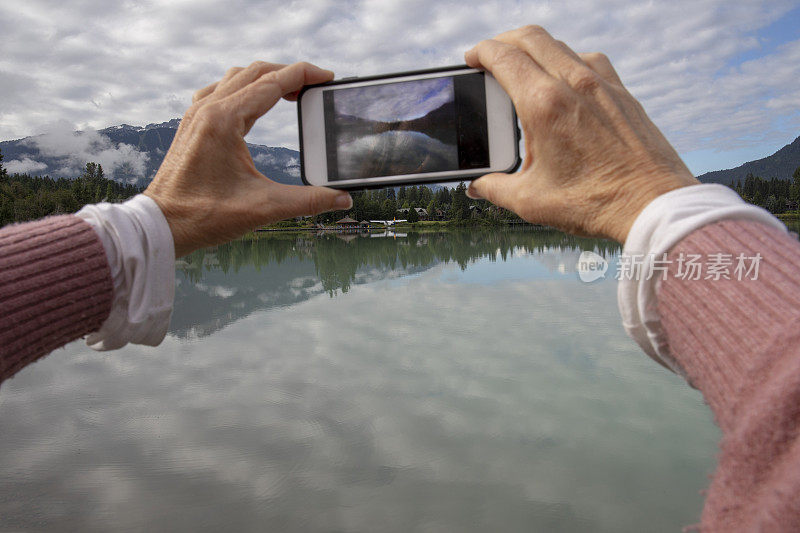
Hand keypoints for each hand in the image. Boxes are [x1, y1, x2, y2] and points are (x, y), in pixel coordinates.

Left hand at [144, 61, 351, 256]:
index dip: (304, 75)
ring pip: (236, 77)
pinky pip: (218, 89)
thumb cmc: (204, 215)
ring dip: (265, 77)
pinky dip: (242, 87)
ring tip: (289, 92)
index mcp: (225, 120)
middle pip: (256, 72)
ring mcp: (197, 114)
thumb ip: (308, 201)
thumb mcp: (263, 207)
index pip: (273, 82)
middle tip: (314, 86)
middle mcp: (209, 109)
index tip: (327, 77)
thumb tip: (342, 199)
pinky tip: (250, 102)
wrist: (162, 225)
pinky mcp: (191, 125)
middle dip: (288, 73)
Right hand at [465, 26, 697, 242]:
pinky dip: (567, 60)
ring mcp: (602, 84)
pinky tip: (563, 82)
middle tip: (490, 56)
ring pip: (560, 46)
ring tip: (523, 68)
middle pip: (531, 37)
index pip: (504, 57)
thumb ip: (495, 188)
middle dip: (503, 40)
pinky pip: (589, 60)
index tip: (471, 59)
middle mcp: (573, 84)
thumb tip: (476, 186)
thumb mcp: (530, 200)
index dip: (481, 52)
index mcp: (544, 105)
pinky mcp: (622, 93)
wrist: (651, 204)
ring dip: (535, 48)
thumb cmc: (593, 203)